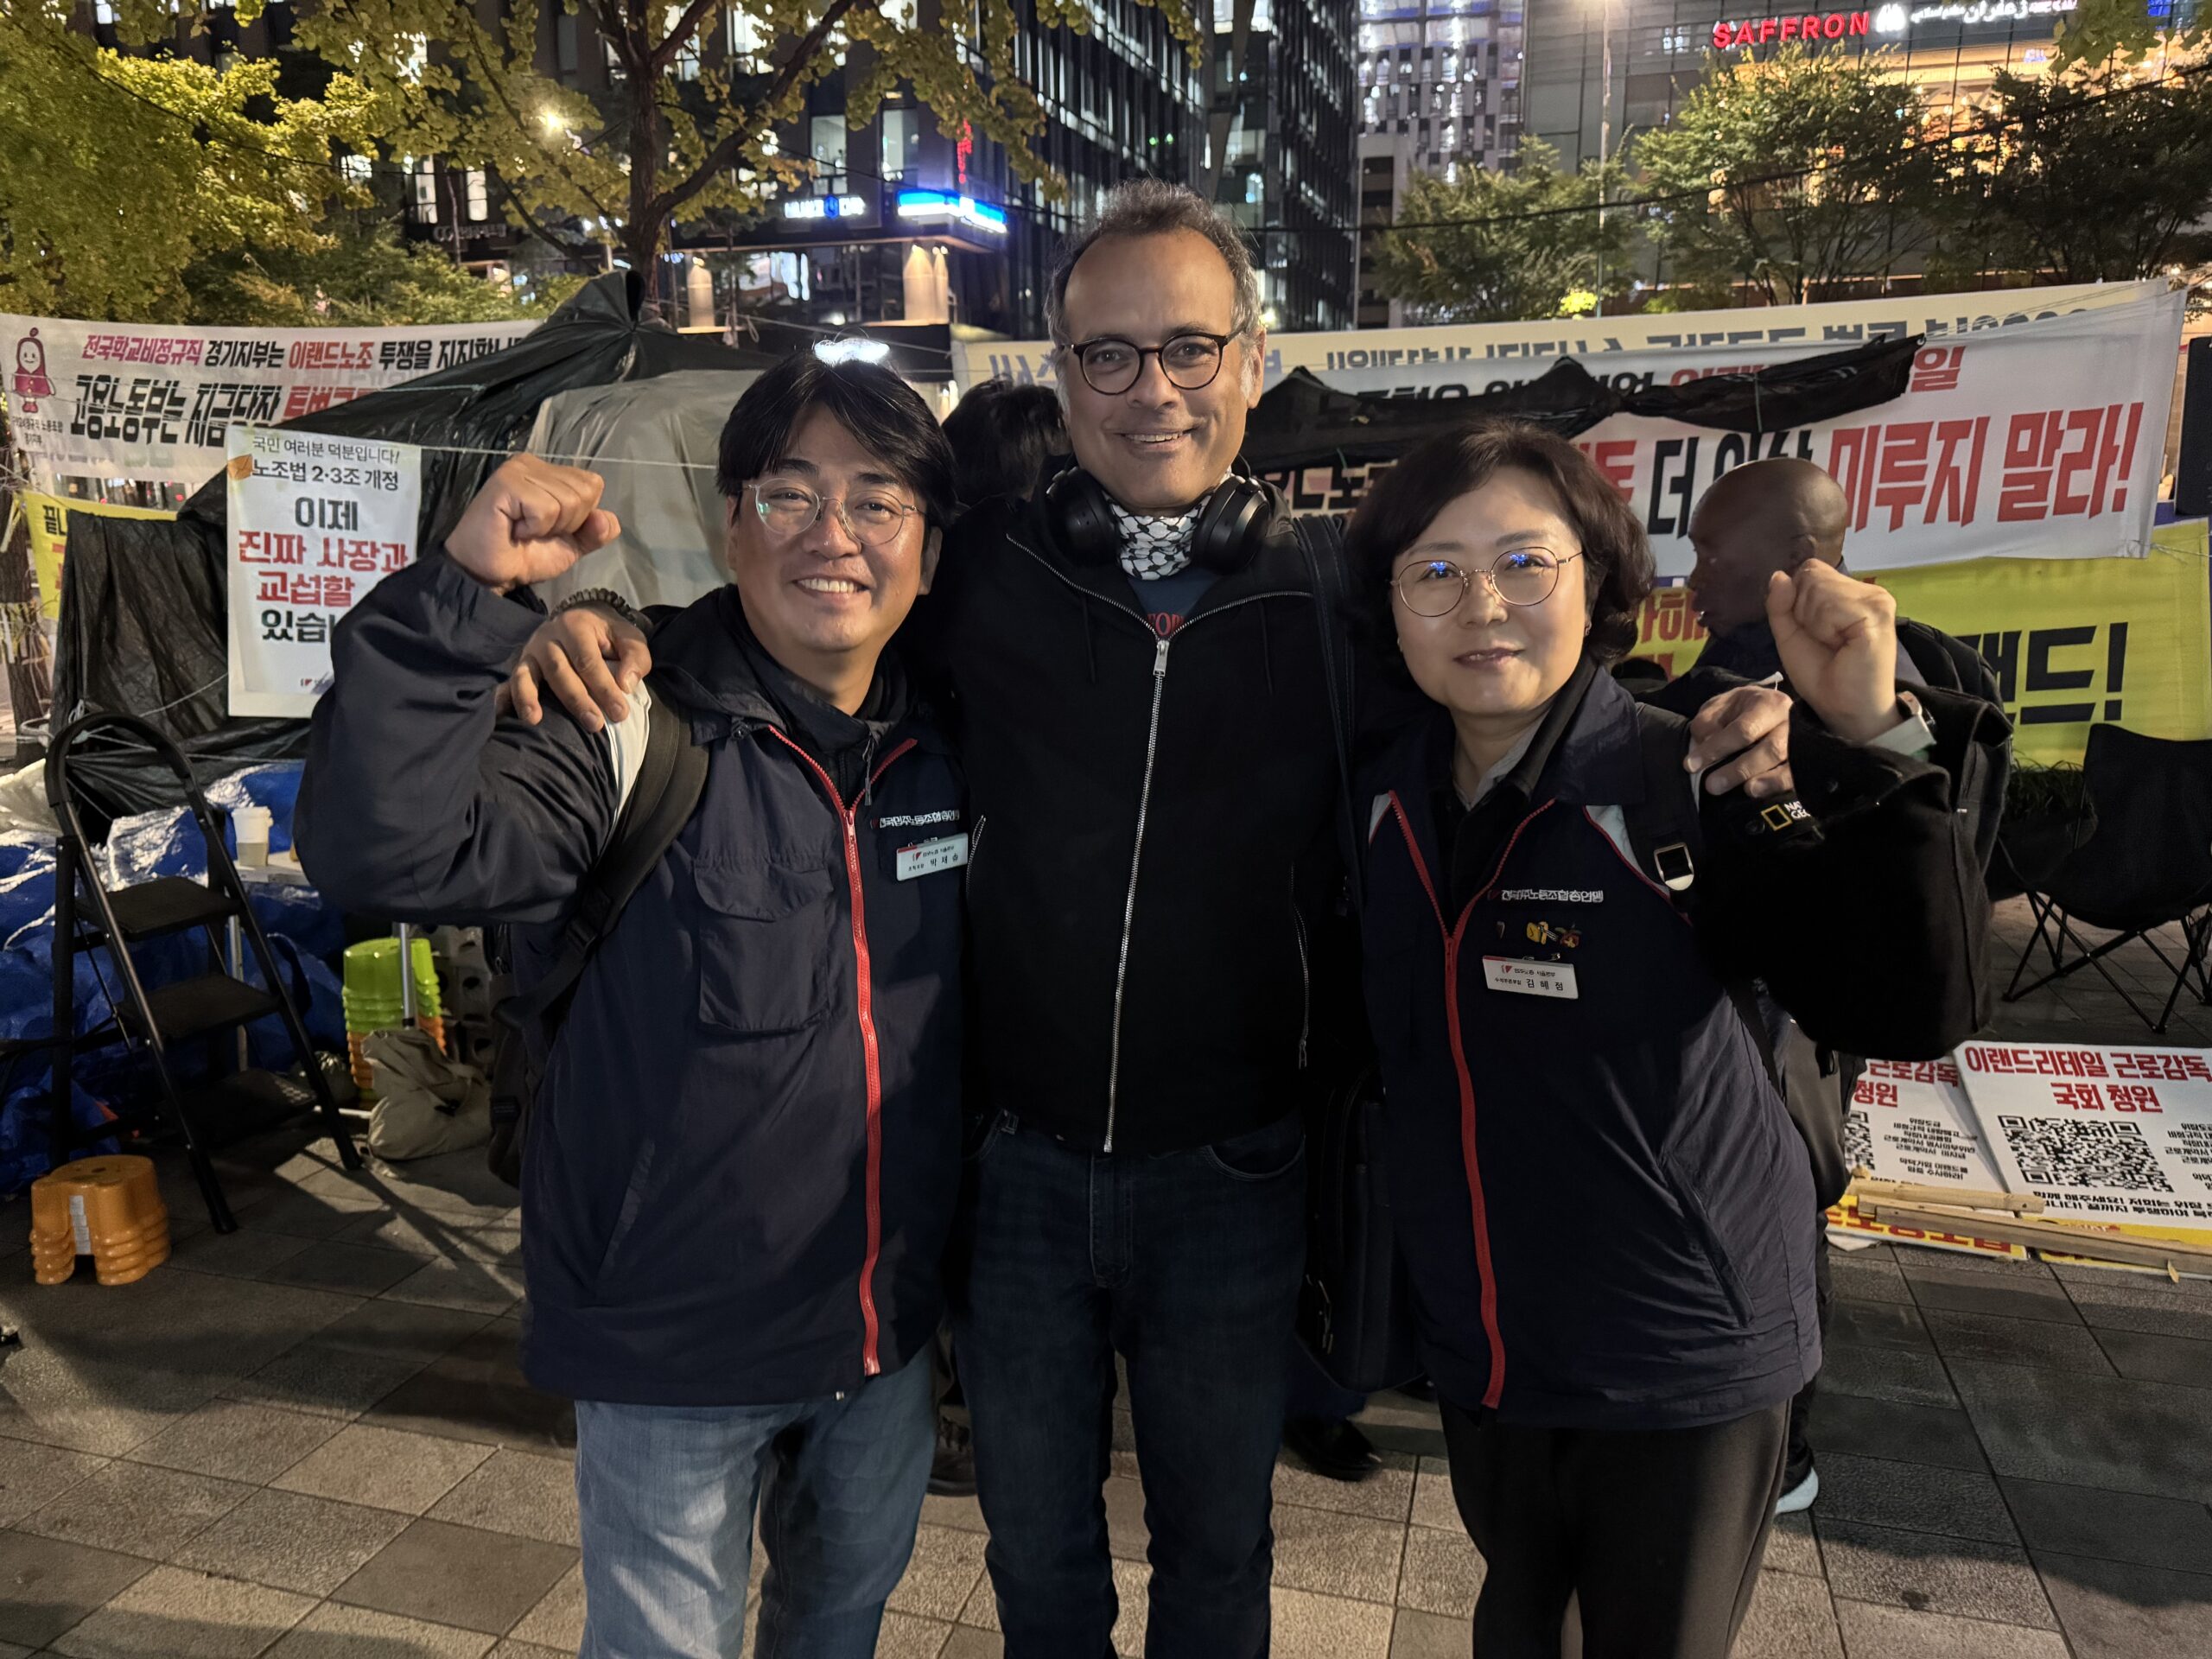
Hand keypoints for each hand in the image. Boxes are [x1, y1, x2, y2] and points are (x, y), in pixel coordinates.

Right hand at [446, 454, 619, 593]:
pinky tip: (514, 528)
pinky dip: (535, 528)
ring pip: (568, 501)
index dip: (580, 517)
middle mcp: (534, 463)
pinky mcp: (507, 483)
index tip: (550, 528)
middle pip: (585, 492)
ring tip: (523, 530)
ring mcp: (519, 469)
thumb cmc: (524, 555)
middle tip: (535, 531)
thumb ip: (595, 532)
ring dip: (549, 527)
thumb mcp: (571, 545)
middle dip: (566, 523)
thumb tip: (609, 519)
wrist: (490, 574)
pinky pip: (546, 508)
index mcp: (550, 472)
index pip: (593, 484)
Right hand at [506, 606, 653, 731]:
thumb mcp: (629, 638)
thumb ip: (635, 657)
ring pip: (526, 675)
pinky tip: (501, 715)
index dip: (604, 688)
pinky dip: (503, 698)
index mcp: (575, 625)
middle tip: (595, 725)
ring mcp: (530, 651)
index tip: (620, 713)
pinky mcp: (521, 665)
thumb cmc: (609, 635)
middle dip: (577, 700)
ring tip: (534, 721)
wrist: (582, 618)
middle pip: (559, 671)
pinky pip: (508, 682)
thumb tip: (626, 684)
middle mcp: (547, 637)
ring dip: (529, 698)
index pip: (588, 661)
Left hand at [1687, 684, 1793, 798]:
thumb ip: (1708, 722)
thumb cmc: (1740, 709)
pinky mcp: (1806, 758)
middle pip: (1771, 748)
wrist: (1768, 708)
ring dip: (1765, 781)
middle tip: (1712, 785)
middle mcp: (1791, 721)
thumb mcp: (1719, 707)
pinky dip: (1778, 785)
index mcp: (1767, 703)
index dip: (1717, 748)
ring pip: (1788, 763)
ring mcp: (1802, 740)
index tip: (1691, 765)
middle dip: (1740, 769)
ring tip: (1746, 791)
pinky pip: (1796, 775)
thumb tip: (1704, 743)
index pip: (1743, 729)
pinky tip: (1759, 792)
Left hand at [1766, 560, 1901, 744]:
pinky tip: (1842, 645)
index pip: (1809, 569)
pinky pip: (1829, 605)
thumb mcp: (1790, 634)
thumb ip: (1780, 604)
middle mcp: (1868, 590)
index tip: (1814, 632)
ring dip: (1814, 622)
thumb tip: (1778, 574)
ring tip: (1834, 644)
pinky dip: (1824, 628)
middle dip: (1804, 612)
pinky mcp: (1877, 611)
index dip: (1797, 601)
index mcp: (1849, 592)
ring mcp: (1876, 599)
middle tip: (1826, 642)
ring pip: (1817, 586)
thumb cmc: (1821, 674)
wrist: (1844, 708)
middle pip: (1811, 574)